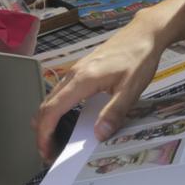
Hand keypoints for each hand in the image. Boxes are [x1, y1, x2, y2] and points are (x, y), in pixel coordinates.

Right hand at [33, 20, 165, 156]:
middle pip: (46, 105)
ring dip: (47, 119)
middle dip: (41, 130)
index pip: (52, 110)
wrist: (143, 33)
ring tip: (54, 139)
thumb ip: (114, 112)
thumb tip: (99, 134)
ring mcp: (76, 71)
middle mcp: (74, 74)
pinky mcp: (81, 70)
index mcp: (83, 79)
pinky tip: (66, 118)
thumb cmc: (139, 57)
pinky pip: (60, 92)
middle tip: (48, 151)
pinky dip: (56, 108)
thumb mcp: (131, 88)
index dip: (45, 133)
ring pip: (51, 98)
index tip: (46, 149)